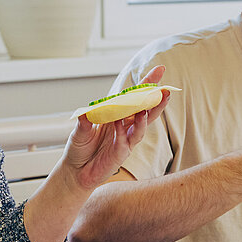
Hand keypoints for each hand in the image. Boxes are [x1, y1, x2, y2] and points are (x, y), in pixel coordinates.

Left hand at [61, 65, 170, 190]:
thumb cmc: (80, 148)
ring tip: (146, 108)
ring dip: (144, 117)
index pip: (134, 97)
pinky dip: (122, 132)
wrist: (75, 171)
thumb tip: (85, 112)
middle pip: (145, 110)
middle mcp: (124, 125)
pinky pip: (124, 141)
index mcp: (116, 114)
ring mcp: (125, 139)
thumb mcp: (80, 131)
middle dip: (156, 100)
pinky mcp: (121, 153)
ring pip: (141, 127)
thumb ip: (84, 121)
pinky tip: (119, 123)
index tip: (160, 70)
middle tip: (166, 90)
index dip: (147, 84)